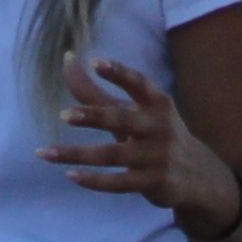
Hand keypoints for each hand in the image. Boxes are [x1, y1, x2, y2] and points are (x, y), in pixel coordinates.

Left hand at [44, 61, 236, 231]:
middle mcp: (159, 127)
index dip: (119, 73)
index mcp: (157, 103)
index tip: (96, 63)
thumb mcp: (133, 110)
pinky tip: (70, 175)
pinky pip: (118, 182)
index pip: (139, 84)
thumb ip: (96, 90)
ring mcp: (158, 157)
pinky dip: (94, 180)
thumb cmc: (154, 133)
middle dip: (94, 117)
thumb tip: (67, 58)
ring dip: (76, 154)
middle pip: (122, 120)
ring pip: (111, 155)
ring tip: (44, 152)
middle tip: (63, 115)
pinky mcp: (153, 182)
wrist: (197, 174)